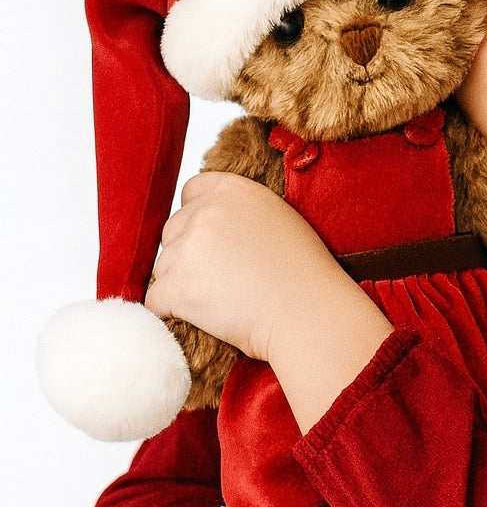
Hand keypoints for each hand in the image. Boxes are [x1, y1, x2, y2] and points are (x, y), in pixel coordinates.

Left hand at [146, 172, 391, 430]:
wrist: (309, 315)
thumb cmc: (305, 275)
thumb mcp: (280, 220)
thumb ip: (242, 212)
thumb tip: (213, 222)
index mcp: (233, 190)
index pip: (191, 191)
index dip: (198, 217)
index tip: (213, 240)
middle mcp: (205, 213)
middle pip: (173, 230)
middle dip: (188, 253)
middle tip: (222, 278)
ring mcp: (186, 249)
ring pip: (163, 266)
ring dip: (182, 283)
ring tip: (223, 300)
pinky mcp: (175, 287)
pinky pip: (156, 299)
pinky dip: (173, 311)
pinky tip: (206, 316)